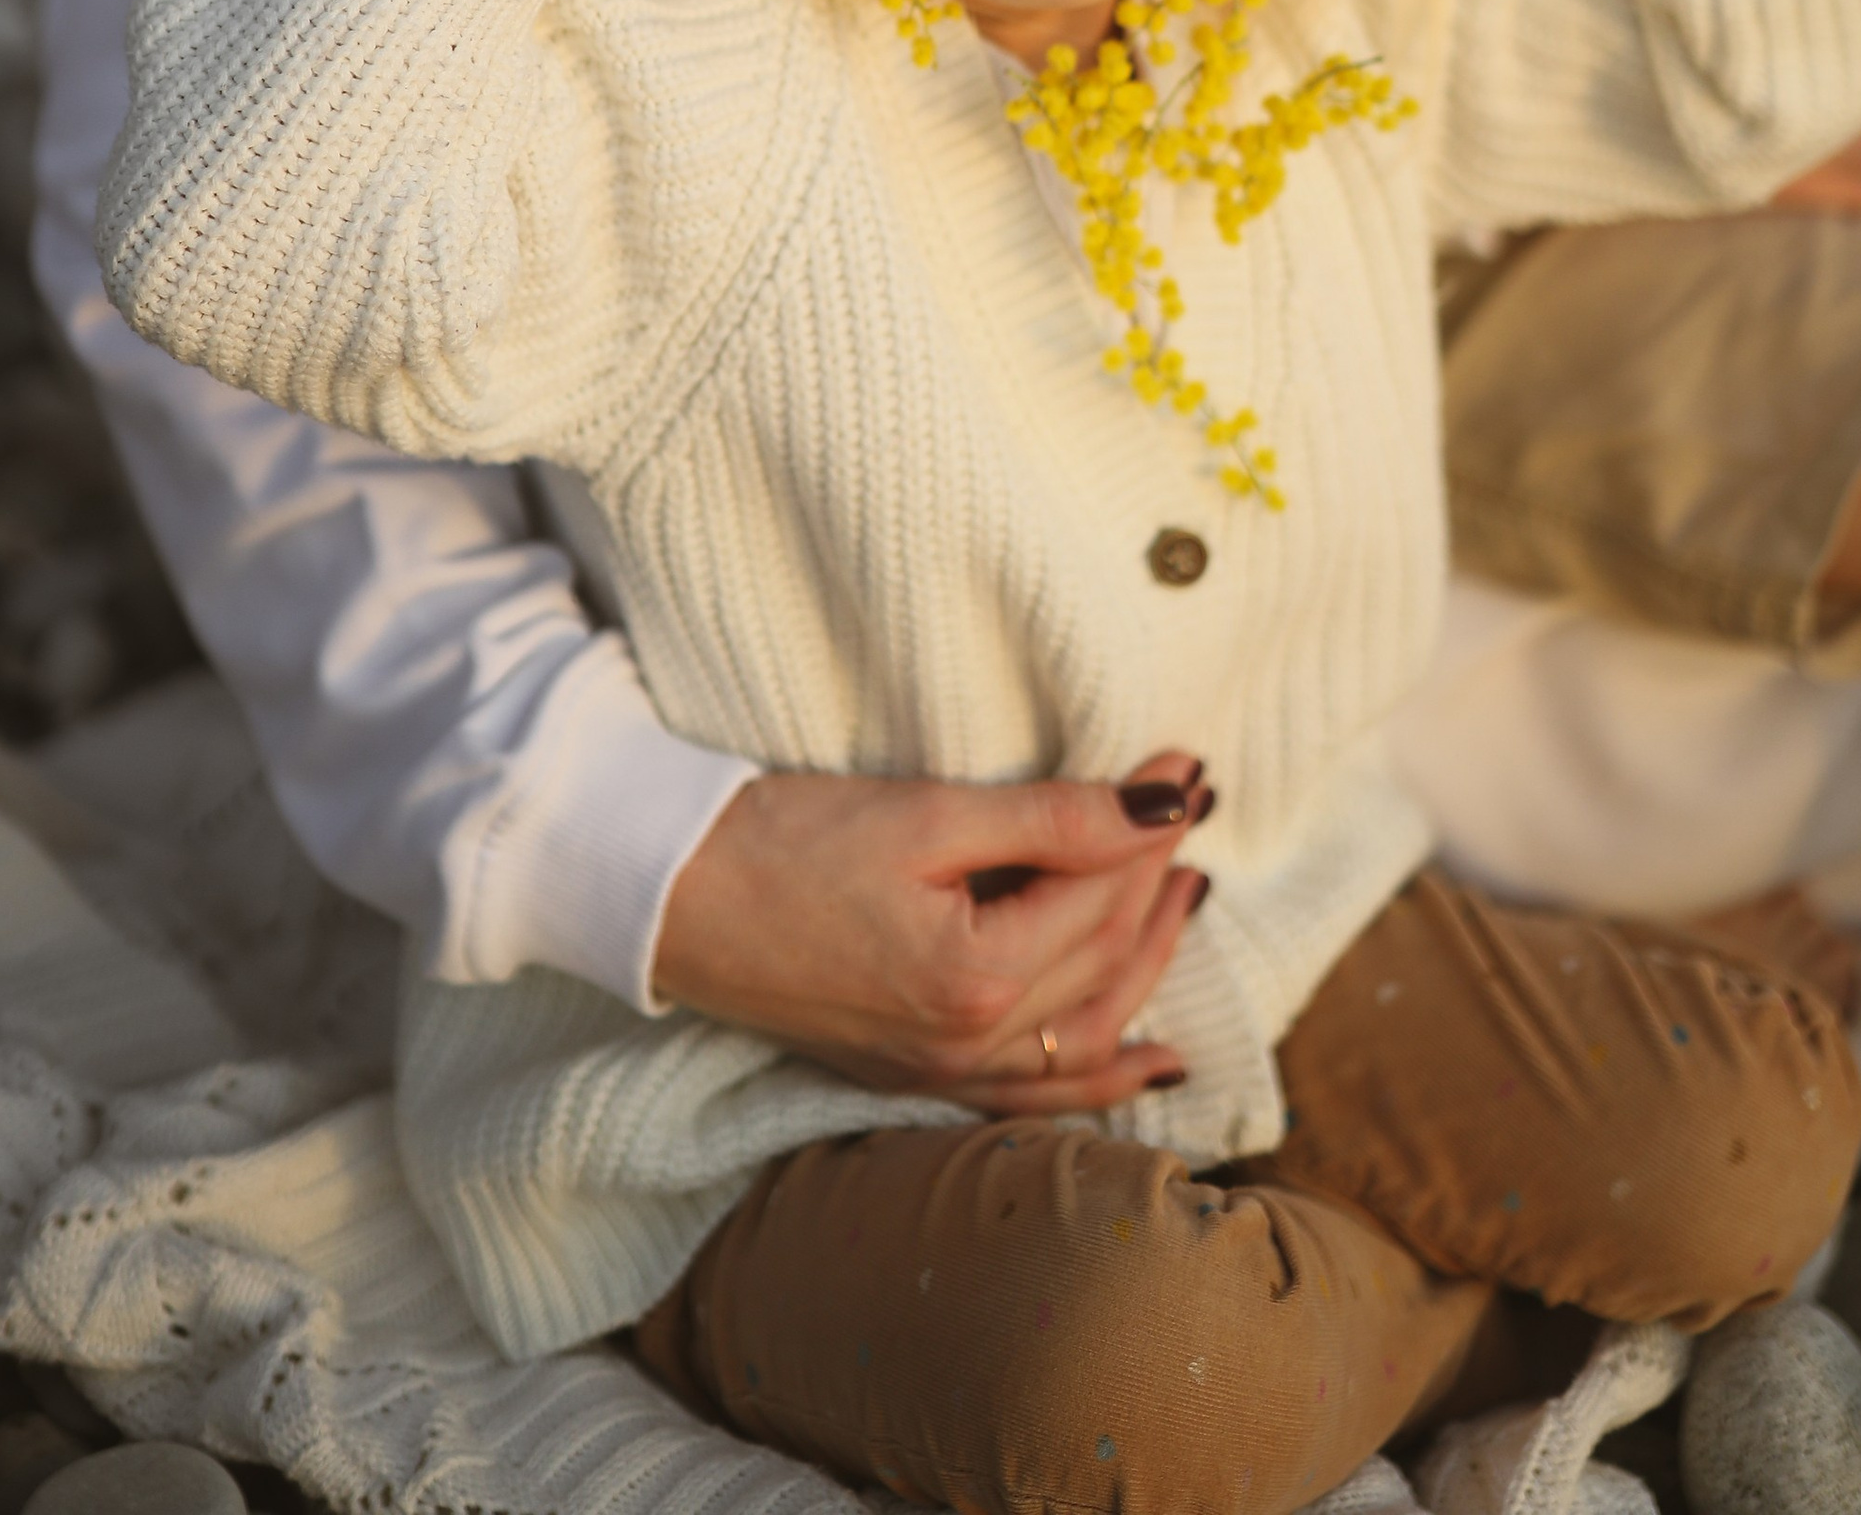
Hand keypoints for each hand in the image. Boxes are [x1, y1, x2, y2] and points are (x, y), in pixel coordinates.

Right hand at [652, 754, 1213, 1112]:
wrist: (670, 898)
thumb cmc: (782, 842)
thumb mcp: (924, 813)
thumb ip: (1052, 816)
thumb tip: (1164, 802)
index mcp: (974, 981)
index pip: (1100, 897)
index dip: (1150, 824)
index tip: (1184, 764)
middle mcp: (969, 1049)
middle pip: (1102, 964)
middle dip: (1157, 881)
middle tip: (1191, 802)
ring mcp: (941, 1076)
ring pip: (1085, 1036)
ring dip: (1146, 966)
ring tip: (1186, 896)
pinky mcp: (914, 1077)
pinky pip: (1036, 1097)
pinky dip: (1103, 1077)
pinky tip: (1153, 1060)